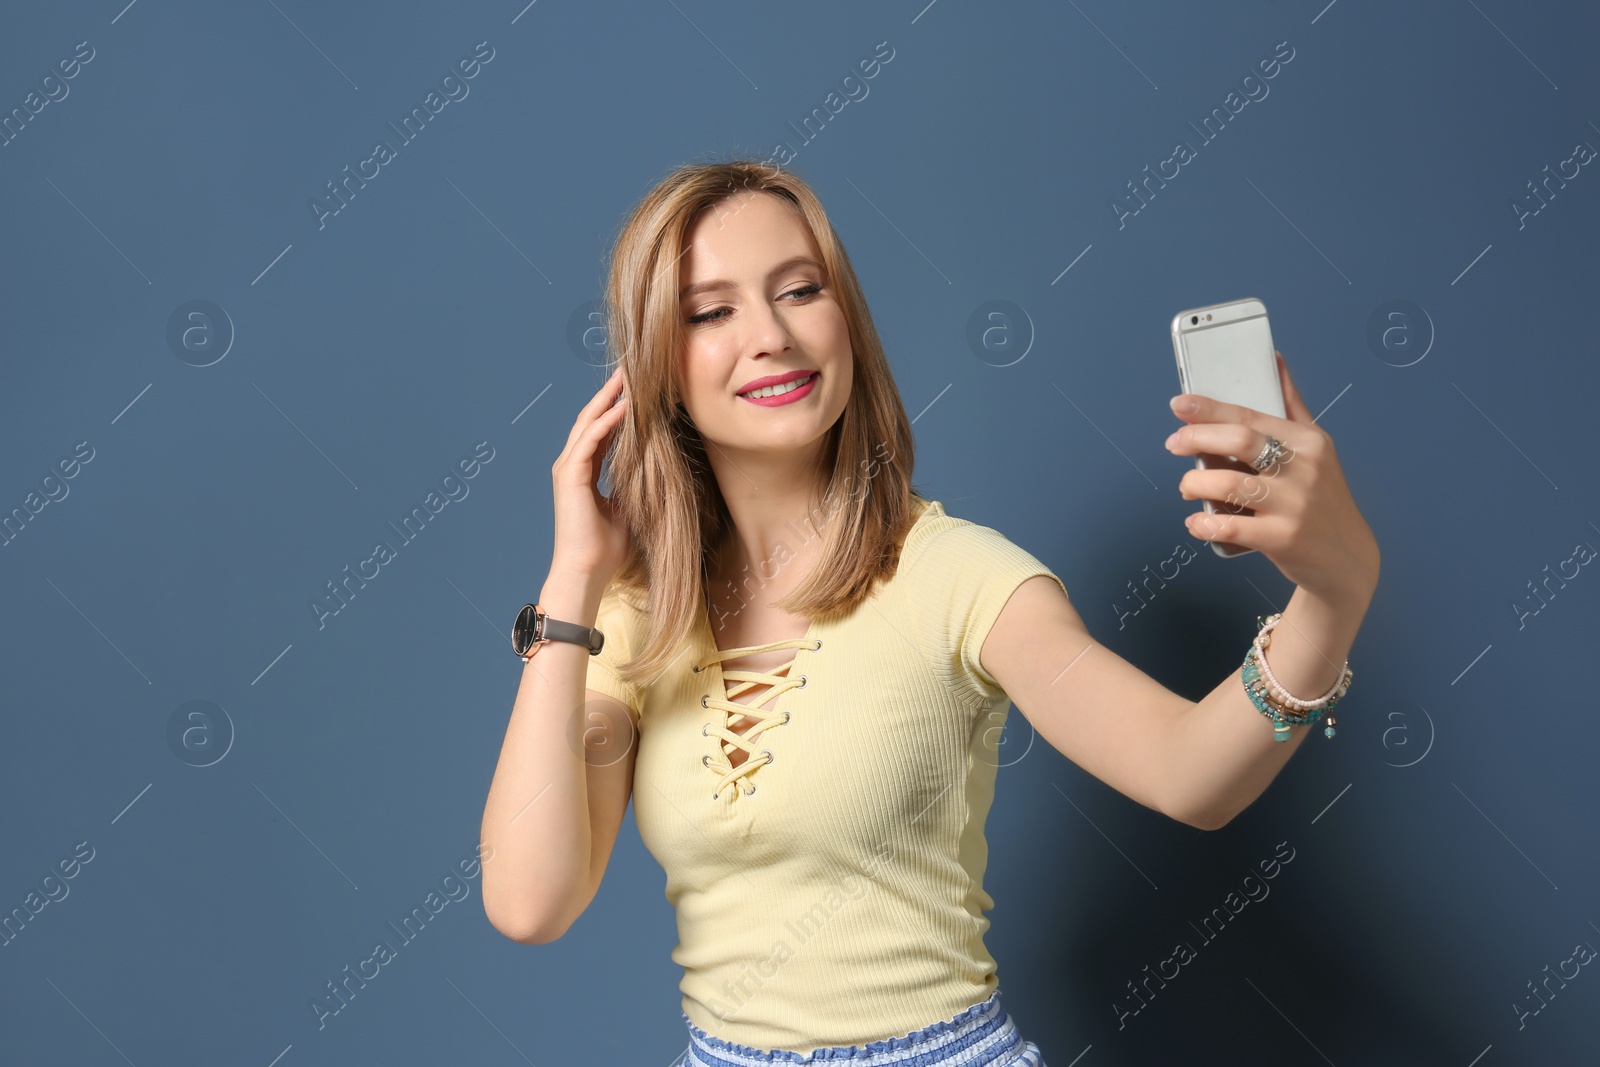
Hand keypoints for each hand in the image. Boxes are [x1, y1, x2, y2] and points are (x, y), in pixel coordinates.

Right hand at [550, 365, 631, 583]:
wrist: (586, 570)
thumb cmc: (606, 548)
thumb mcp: (626, 507)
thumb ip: (631, 484)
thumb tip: (650, 469)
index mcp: (584, 471)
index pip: (601, 430)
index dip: (617, 408)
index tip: (635, 389)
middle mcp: (572, 465)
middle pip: (592, 418)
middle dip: (611, 393)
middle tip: (630, 370)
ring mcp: (568, 468)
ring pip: (589, 422)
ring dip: (609, 399)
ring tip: (628, 377)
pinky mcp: (570, 475)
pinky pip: (590, 439)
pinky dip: (608, 421)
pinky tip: (625, 407)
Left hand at [1164, 350, 1379, 603]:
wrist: (1347, 558)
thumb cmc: (1323, 498)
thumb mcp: (1316, 448)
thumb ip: (1291, 405)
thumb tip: (1274, 360)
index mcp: (1307, 441)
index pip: (1251, 416)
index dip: (1210, 408)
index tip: (1179, 404)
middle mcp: (1303, 469)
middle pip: (1239, 441)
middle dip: (1197, 438)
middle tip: (1173, 444)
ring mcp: (1293, 504)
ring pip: (1229, 484)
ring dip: (1195, 484)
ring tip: (1187, 488)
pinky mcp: (1282, 539)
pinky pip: (1229, 528)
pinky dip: (1204, 524)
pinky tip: (1196, 523)